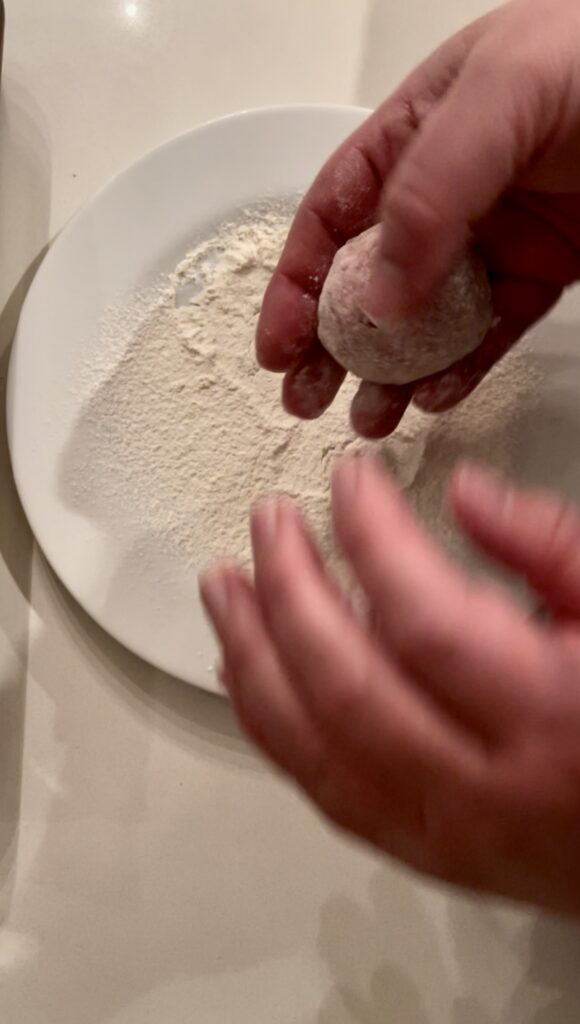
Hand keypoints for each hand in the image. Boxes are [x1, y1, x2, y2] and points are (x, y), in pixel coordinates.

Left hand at [201, 457, 579, 915]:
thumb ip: (553, 549)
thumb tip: (467, 496)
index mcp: (554, 718)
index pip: (425, 618)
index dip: (372, 537)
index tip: (349, 481)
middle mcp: (488, 788)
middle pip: (346, 682)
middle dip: (290, 589)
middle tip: (269, 522)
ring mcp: (447, 834)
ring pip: (312, 746)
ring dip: (253, 657)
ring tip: (224, 587)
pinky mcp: (426, 853)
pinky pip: (323, 788)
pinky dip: (270, 725)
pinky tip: (245, 671)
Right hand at [258, 0, 579, 437]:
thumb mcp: (501, 93)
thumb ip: (430, 187)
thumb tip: (378, 293)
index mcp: (414, 132)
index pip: (332, 216)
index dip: (296, 284)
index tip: (278, 347)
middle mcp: (447, 190)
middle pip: (367, 278)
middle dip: (332, 344)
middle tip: (308, 398)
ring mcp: (495, 236)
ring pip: (425, 318)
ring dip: (391, 372)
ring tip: (370, 416)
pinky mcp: (543, 273)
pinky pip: (490, 331)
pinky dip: (460, 369)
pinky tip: (436, 394)